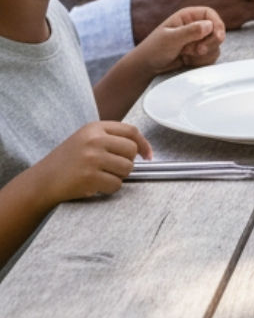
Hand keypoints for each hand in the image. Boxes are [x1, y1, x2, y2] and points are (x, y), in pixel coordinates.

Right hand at [36, 121, 151, 203]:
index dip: (143, 144)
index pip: (131, 131)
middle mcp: (95, 140)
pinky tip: (95, 185)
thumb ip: (109, 138)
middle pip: (131, 150)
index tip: (147, 155)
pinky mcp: (90, 177)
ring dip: (118, 176)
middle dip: (127, 163)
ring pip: (126, 169)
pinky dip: (109, 188)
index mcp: (95, 128)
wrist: (42, 180)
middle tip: (113, 169)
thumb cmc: (66, 161)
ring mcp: (92, 158)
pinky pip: (116, 185)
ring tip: (101, 176)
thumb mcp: (85, 139)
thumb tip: (139, 148)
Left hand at [137, 5, 224, 74]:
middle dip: (210, 43)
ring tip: (186, 54)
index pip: (210, 14)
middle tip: (197, 50)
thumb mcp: (171, 39)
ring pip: (215, 45)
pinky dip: (202, 60)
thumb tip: (209, 25)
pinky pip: (211, 56)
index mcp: (188, 16)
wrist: (147, 66)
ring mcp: (198, 40)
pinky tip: (188, 60)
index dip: (217, 24)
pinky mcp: (199, 52)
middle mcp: (195, 26)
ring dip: (204, 53)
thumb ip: (190, 31)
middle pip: (216, 31)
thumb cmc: (155, 49)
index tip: (218, 37)